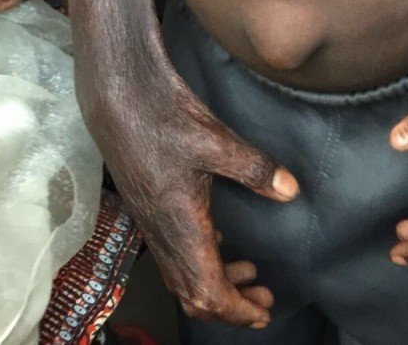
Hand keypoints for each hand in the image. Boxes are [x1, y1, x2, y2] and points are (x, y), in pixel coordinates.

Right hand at [86, 59, 299, 326]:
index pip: (208, 291)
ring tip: (249, 274)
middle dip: (230, 305)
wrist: (117, 95)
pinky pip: (172, 251)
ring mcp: (150, 220)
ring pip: (180, 274)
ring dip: (215, 283)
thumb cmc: (163, 116)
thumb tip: (290, 191)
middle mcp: (161, 232)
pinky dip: (199, 259)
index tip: (264, 312)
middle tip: (264, 300)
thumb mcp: (216, 141)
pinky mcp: (147, 204)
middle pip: (192, 293)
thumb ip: (255, 168)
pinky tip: (218, 239)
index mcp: (180, 226)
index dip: (237, 310)